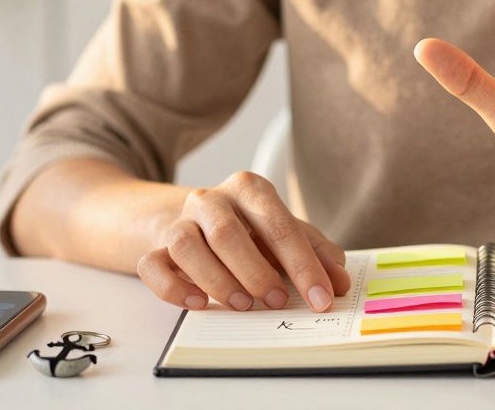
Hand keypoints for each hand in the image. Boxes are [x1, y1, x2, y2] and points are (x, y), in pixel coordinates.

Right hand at [136, 171, 350, 311]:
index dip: (304, 265)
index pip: (279, 225)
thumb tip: (341, 282)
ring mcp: (179, 222)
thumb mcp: (288, 234)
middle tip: (278, 301)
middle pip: (227, 232)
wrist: (198, 223)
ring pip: (186, 245)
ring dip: (217, 280)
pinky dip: (174, 288)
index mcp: (250, 189)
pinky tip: (199, 303)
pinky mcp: (155, 248)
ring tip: (243, 305)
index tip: (322, 297)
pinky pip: (153, 266)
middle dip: (256, 271)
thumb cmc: (253, 231)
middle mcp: (211, 200)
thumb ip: (317, 254)